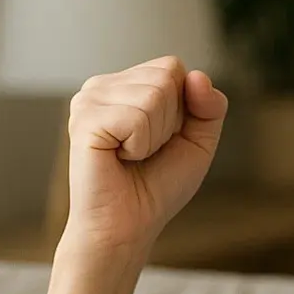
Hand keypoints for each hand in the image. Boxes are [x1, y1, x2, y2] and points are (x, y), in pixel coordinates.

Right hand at [63, 56, 228, 255]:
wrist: (129, 226)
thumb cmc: (158, 185)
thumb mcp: (198, 141)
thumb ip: (209, 107)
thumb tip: (197, 76)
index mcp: (125, 84)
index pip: (173, 67)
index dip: (184, 107)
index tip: (164, 138)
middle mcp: (101, 86)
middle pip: (166, 77)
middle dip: (171, 122)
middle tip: (145, 150)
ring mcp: (88, 100)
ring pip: (154, 95)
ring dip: (155, 136)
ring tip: (131, 155)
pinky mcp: (84, 120)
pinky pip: (137, 117)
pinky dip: (140, 145)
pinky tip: (119, 158)